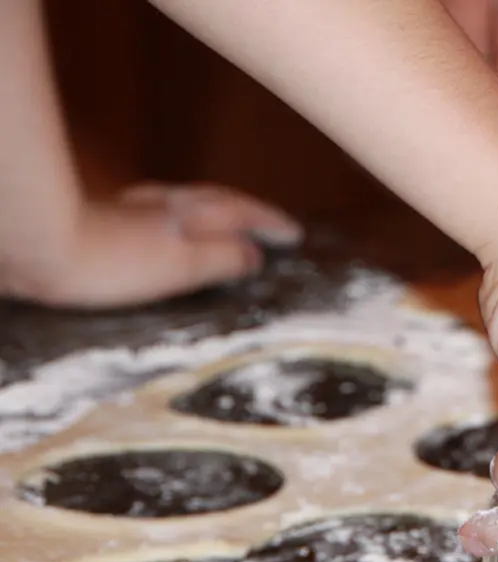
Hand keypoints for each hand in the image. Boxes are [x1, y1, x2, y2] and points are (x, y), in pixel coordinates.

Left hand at [0, 183, 300, 308]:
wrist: (44, 248)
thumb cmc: (112, 262)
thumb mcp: (182, 266)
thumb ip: (223, 258)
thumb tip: (254, 255)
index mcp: (190, 216)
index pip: (242, 213)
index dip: (270, 223)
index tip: (295, 234)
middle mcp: (167, 205)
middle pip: (218, 201)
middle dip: (248, 212)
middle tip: (273, 226)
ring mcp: (138, 210)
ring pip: (192, 205)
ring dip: (217, 214)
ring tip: (234, 229)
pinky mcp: (113, 220)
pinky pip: (167, 215)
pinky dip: (187, 222)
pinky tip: (177, 232)